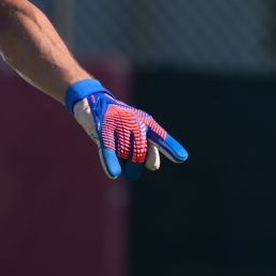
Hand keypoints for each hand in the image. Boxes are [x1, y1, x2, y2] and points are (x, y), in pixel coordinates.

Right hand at [66, 78, 187, 179]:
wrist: (93, 102)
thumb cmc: (120, 122)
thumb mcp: (136, 133)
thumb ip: (149, 150)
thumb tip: (154, 167)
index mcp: (147, 123)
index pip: (160, 137)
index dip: (170, 147)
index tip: (181, 158)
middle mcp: (135, 122)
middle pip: (139, 154)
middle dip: (134, 165)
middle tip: (129, 163)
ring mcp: (119, 124)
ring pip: (124, 155)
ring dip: (119, 161)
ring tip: (116, 150)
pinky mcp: (102, 129)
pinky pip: (110, 149)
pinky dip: (111, 161)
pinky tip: (114, 173)